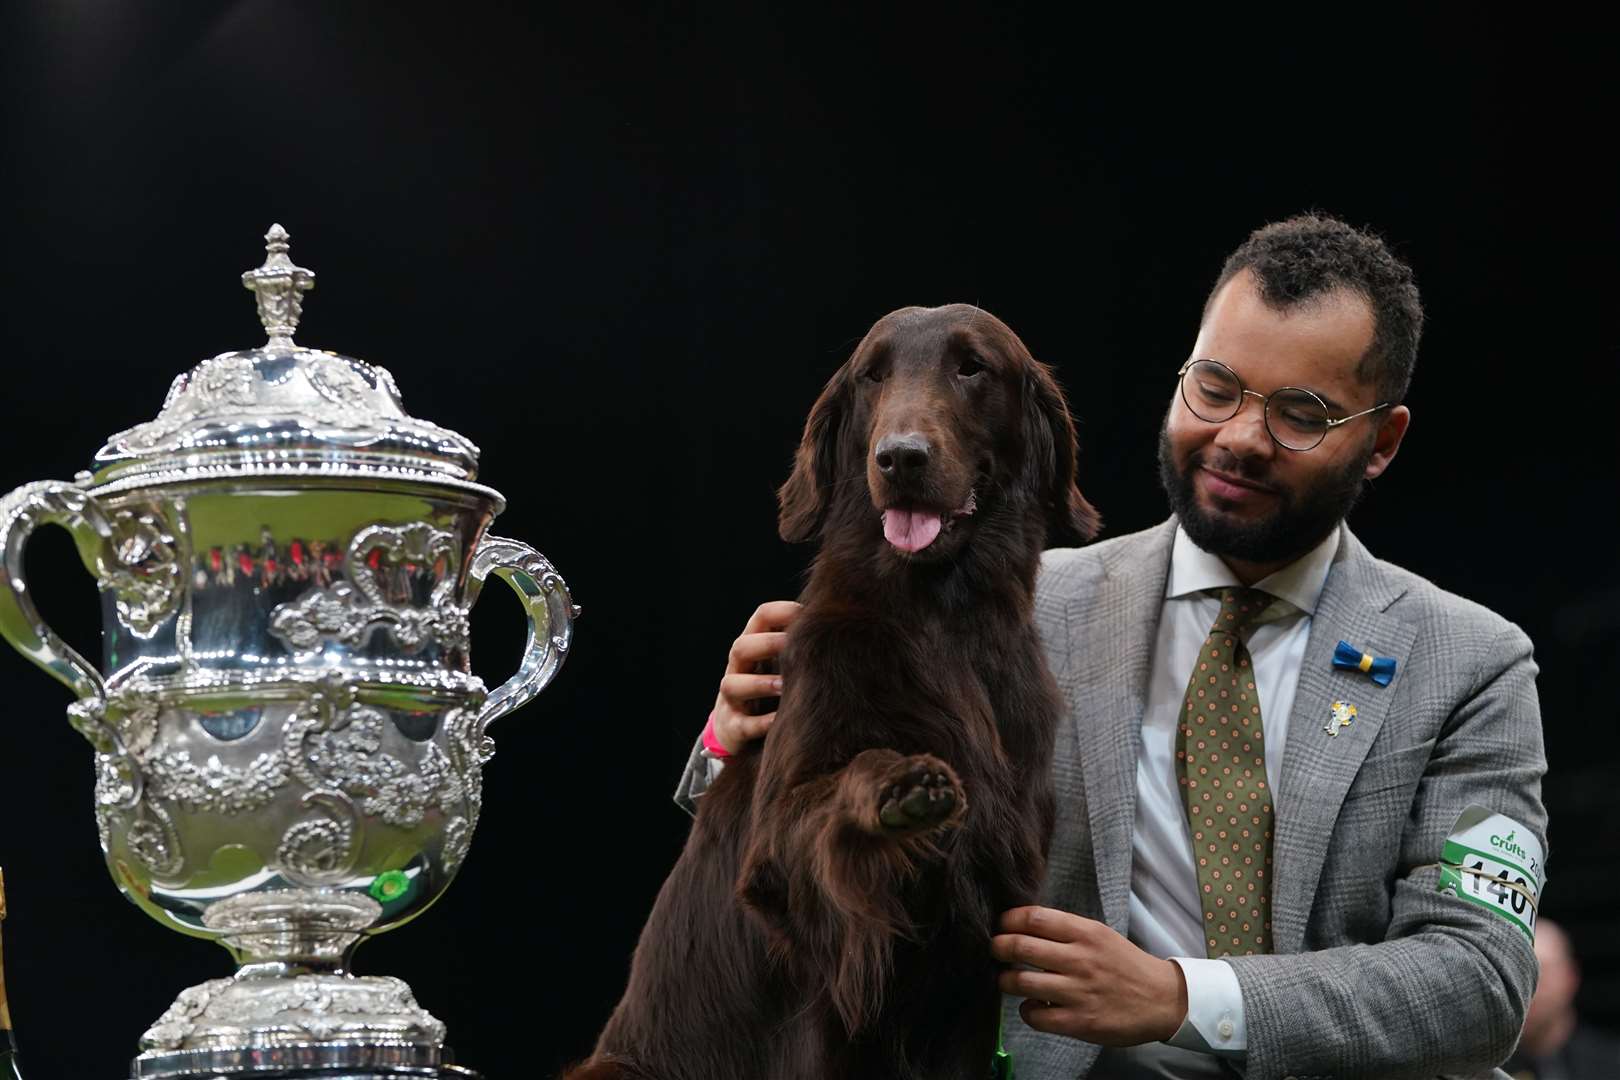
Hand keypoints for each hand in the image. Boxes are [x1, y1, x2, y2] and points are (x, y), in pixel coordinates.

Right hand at [711, 601, 800, 751]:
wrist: (740, 732)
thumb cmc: (773, 691)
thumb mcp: (785, 665)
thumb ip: (804, 647)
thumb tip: (846, 630)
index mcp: (754, 646)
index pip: (761, 617)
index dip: (782, 611)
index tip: (808, 616)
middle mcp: (738, 669)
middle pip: (741, 647)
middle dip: (767, 644)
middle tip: (794, 646)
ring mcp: (731, 699)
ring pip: (732, 684)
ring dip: (759, 683)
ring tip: (783, 686)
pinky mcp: (731, 728)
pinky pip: (741, 724)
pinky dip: (760, 722)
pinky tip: (779, 721)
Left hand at [991, 906, 1187, 1046]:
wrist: (1162, 1000)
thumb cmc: (1124, 965)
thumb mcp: (1099, 935)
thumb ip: (1065, 930)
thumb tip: (1023, 925)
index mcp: (1085, 933)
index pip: (1034, 918)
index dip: (1009, 920)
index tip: (1001, 925)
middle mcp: (1080, 959)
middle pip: (1021, 946)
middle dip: (998, 947)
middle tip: (995, 950)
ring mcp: (1078, 992)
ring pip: (1022, 982)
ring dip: (1005, 980)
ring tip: (1006, 980)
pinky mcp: (1079, 1021)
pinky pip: (1036, 1016)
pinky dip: (1026, 1010)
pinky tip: (1031, 1006)